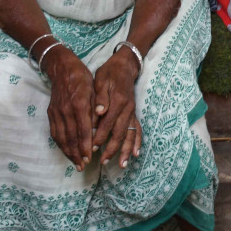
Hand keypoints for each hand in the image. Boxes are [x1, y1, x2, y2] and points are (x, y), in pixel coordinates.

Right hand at [43, 47, 95, 169]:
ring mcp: (56, 112)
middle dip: (77, 153)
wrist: (62, 68)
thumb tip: (98, 127)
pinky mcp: (51, 113)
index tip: (90, 158)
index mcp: (79, 104)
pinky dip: (60, 144)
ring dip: (68, 152)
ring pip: (61, 137)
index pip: (83, 130)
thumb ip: (96, 109)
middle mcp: (66, 110)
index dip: (85, 146)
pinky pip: (54, 132)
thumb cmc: (83, 78)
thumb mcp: (94, 90)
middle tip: (83, 166)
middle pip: (71, 137)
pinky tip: (65, 151)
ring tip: (75, 163)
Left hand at [92, 49, 141, 167]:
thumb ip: (100, 96)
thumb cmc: (109, 73)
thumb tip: (99, 111)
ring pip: (130, 134)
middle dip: (112, 148)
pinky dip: (138, 142)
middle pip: (120, 133)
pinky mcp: (133, 113)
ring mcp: (132, 112)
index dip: (100, 136)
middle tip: (103, 161)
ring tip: (122, 164)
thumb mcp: (101, 79)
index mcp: (118, 101)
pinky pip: (138, 130)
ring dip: (126, 150)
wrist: (125, 65)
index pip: (107, 123)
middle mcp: (127, 109)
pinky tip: (137, 154)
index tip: (92, 148)